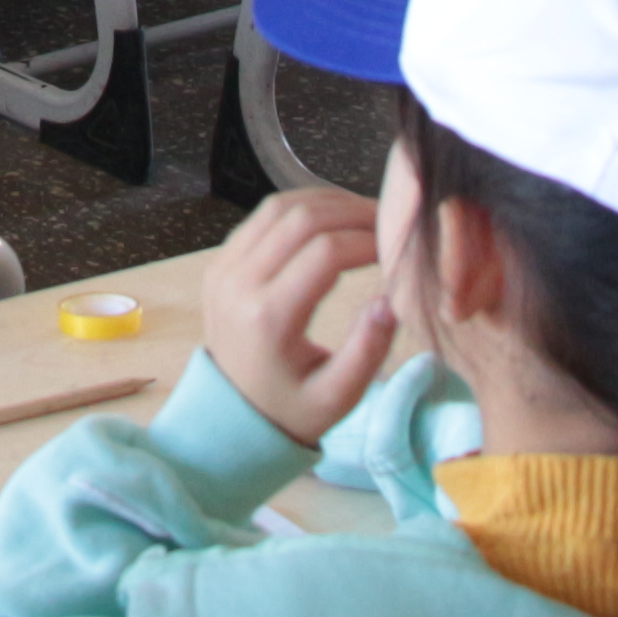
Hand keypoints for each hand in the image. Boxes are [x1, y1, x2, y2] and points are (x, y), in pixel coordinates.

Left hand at [204, 186, 394, 445]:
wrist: (230, 414)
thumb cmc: (291, 408)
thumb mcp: (337, 396)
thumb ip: (368, 351)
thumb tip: (391, 301)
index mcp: (268, 317)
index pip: (324, 253)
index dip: (367, 239)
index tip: (397, 245)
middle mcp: (238, 283)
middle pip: (300, 219)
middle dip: (352, 212)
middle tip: (388, 221)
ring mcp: (223, 267)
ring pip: (278, 207)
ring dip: (327, 202)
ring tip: (366, 215)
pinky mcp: (220, 260)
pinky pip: (262, 217)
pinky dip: (301, 208)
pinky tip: (332, 219)